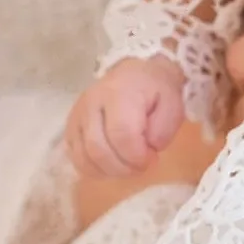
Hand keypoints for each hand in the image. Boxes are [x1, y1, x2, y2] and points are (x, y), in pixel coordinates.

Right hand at [66, 56, 185, 178]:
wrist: (135, 73)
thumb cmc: (156, 90)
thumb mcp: (173, 104)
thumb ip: (164, 128)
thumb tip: (148, 149)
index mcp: (119, 94)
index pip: (121, 134)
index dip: (136, 156)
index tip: (152, 159)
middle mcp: (92, 103)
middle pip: (98, 149)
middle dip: (123, 168)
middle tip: (141, 167)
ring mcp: (77, 115)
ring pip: (82, 157)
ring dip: (108, 171)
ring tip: (128, 167)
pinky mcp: (71, 126)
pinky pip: (74, 156)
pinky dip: (92, 169)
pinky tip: (111, 166)